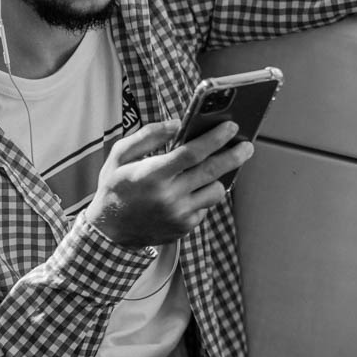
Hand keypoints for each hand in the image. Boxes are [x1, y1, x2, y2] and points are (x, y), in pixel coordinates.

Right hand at [86, 119, 254, 246]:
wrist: (109, 232)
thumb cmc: (115, 187)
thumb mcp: (120, 155)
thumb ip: (147, 135)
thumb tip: (178, 123)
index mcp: (152, 174)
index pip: (192, 153)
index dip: (215, 138)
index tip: (232, 127)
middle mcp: (168, 196)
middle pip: (212, 171)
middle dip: (234, 155)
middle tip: (247, 145)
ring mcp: (178, 215)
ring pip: (215, 192)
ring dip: (221, 177)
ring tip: (220, 166)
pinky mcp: (184, 228)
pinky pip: (205, 207)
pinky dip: (204, 195)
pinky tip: (196, 188)